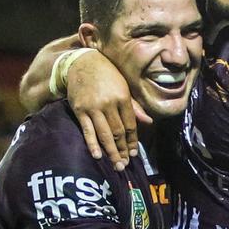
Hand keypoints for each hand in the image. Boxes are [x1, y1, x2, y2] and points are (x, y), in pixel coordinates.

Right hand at [66, 51, 151, 169]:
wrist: (82, 63)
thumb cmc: (107, 75)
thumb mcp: (124, 86)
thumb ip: (135, 107)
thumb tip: (149, 122)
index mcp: (123, 97)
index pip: (130, 125)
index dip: (132, 141)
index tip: (133, 153)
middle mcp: (109, 104)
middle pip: (118, 132)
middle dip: (122, 150)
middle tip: (124, 165)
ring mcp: (93, 108)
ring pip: (104, 134)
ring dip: (111, 152)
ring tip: (116, 165)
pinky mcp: (80, 110)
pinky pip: (87, 130)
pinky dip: (92, 144)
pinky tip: (97, 155)